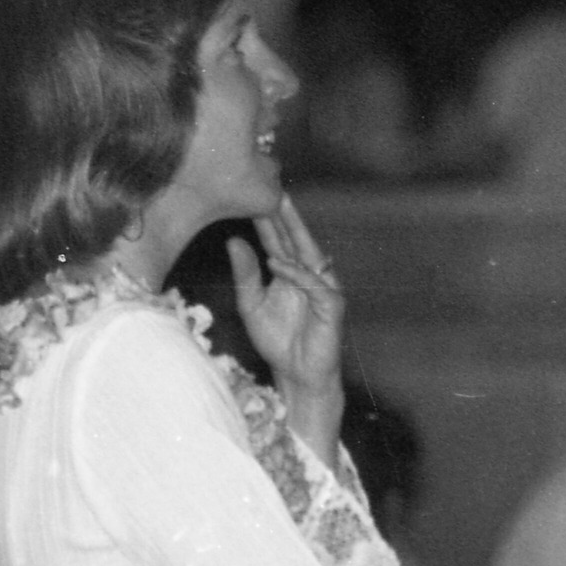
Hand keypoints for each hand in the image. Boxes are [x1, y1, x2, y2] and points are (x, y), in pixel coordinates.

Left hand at [230, 198, 345, 406]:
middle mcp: (308, 275)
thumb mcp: (251, 306)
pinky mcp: (332, 306)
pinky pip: (315, 285)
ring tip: (279, 212)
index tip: (251, 197)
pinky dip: (297, 274)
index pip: (278, 240)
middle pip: (297, 240)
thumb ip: (245, 276)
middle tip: (274, 189)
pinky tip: (279, 264)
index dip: (266, 220)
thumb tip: (233, 241)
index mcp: (290, 272)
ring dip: (295, 233)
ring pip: (310, 254)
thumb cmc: (277, 341)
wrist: (297, 375)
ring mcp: (323, 288)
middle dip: (286, 215)